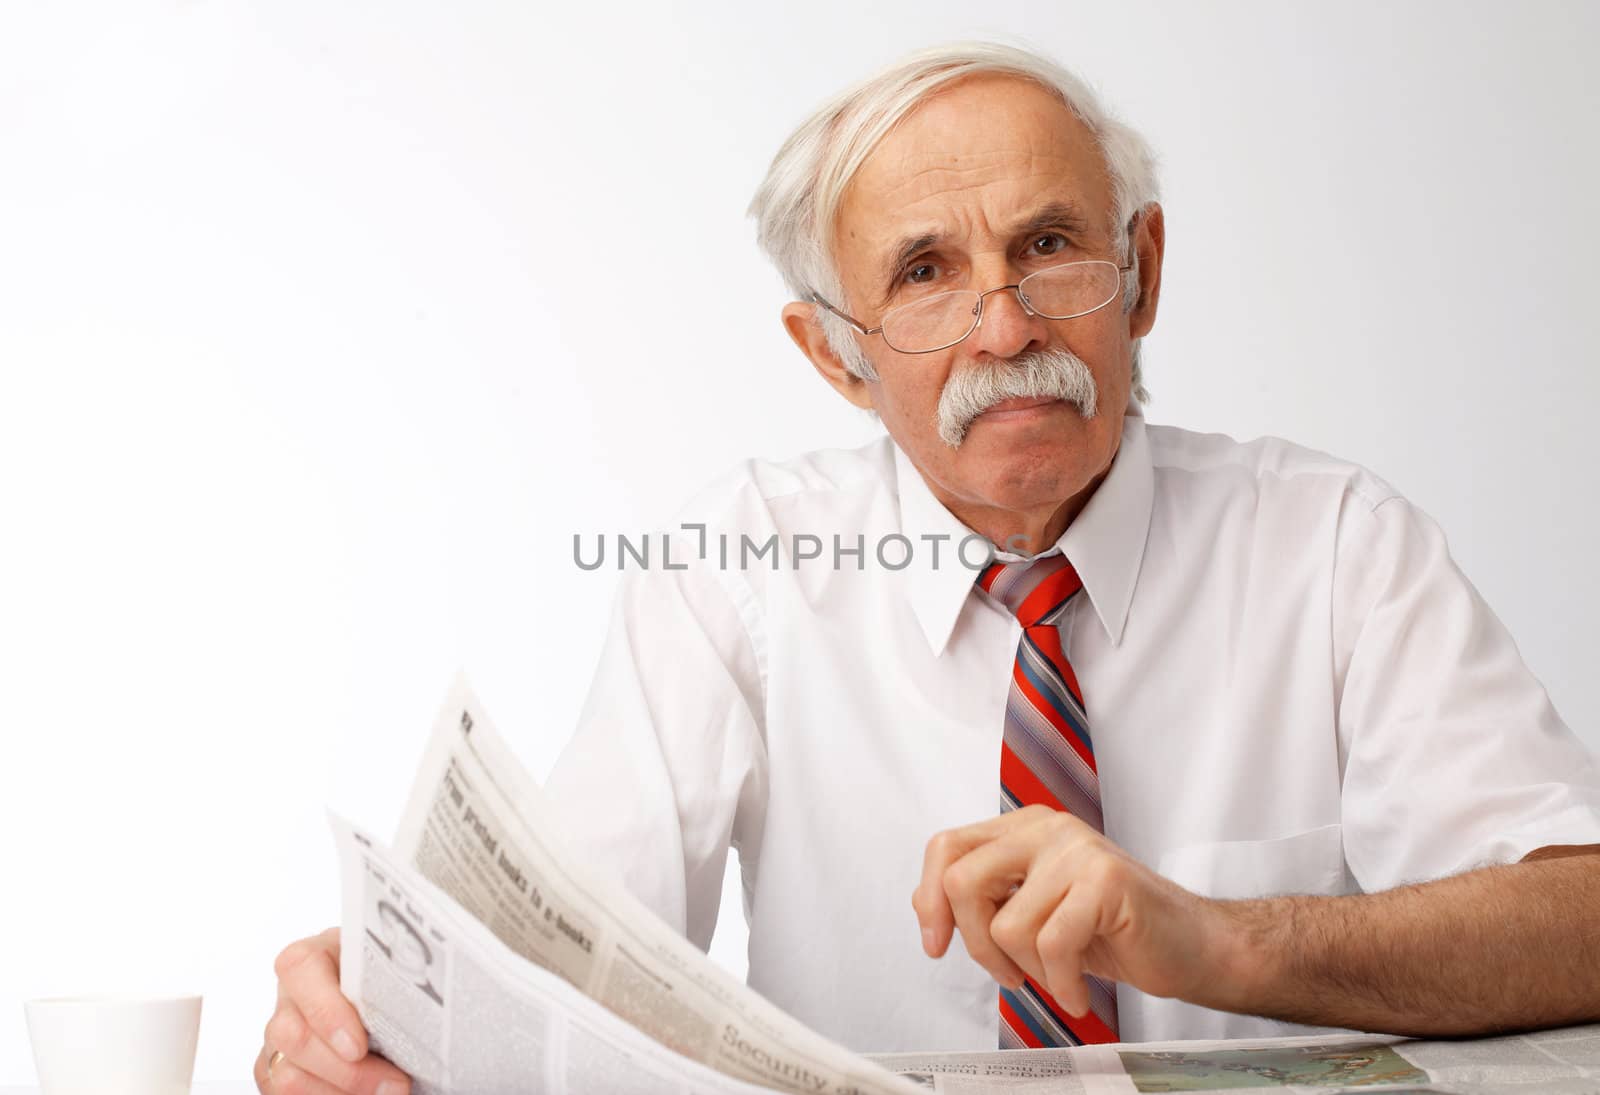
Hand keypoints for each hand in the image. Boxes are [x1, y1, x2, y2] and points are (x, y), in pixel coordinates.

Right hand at [255, 927, 411, 1094]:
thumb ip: (395, 987)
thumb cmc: (392, 983)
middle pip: (293, 1036)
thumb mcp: (395, 973)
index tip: (359, 1047)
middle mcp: (291, 994)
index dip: (326, 1011)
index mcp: (317, 956)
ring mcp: (278, 1035)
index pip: (300, 967)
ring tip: (386, 1091)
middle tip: (395, 1084)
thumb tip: (417, 1016)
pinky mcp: (276, 1069)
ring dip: (341, 1092)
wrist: (388, 1002)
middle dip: (347, 1071)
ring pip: (288, 1076)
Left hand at [911, 806, 1237, 1016]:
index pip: (946, 848)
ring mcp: (1077, 850)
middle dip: (975, 944)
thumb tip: (926, 906)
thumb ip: (987, 896)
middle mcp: (1047, 829)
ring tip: (1059, 975)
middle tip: (1008, 973)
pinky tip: (1078, 989)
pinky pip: (1052, 945)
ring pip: (1007, 925)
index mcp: (1023, 829)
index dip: (929, 900)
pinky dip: (1062, 983)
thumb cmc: (1112, 930)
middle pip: (963, 882)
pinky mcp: (1106, 880)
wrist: (1191, 945)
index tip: (937, 944)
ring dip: (1029, 971)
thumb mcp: (1034, 908)